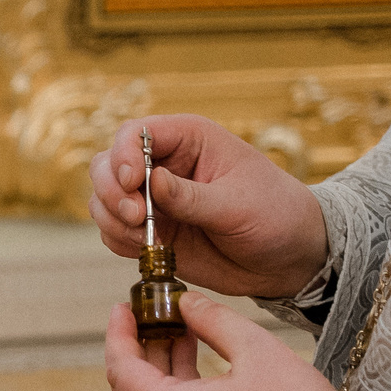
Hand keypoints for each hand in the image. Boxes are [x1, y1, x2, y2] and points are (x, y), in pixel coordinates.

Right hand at [89, 115, 329, 298]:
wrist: (287, 257)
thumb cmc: (274, 215)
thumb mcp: (237, 205)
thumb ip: (191, 196)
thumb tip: (152, 181)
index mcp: (189, 139)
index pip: (136, 133)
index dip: (124, 155)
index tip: (133, 183)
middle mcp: (163, 164)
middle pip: (107, 164)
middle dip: (111, 192)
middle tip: (137, 217)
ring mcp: (153, 199)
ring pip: (103, 199)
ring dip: (113, 219)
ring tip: (145, 239)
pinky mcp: (149, 231)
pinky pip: (113, 232)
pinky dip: (119, 241)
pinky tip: (147, 250)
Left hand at [104, 294, 338, 390]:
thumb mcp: (256, 350)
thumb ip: (212, 320)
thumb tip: (186, 302)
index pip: (121, 370)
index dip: (118, 332)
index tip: (122, 306)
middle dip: (136, 348)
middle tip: (150, 313)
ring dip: (157, 369)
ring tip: (178, 329)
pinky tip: (194, 361)